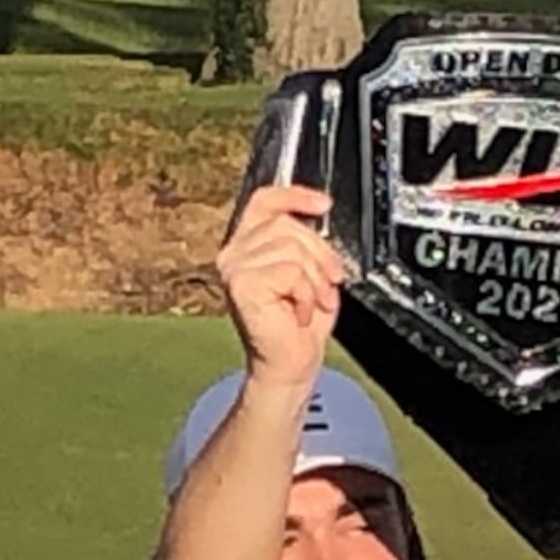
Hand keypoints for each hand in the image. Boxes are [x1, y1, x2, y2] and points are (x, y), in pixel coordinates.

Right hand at [215, 184, 342, 385]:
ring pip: (291, 247)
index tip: (323, 204)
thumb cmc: (298, 325)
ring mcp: (233, 268)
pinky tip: (298, 311)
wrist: (289, 364)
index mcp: (246, 245)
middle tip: (326, 283)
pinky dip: (305, 292)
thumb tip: (318, 218)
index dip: (294, 195)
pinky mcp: (241, 284)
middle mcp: (233, 253)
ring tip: (310, 301)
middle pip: (286, 224)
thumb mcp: (308, 272)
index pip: (263, 202)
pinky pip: (290, 270)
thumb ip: (304, 244)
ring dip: (313, 279)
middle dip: (319, 253)